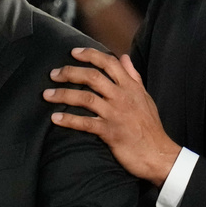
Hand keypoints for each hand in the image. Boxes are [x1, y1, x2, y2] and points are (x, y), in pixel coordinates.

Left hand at [43, 48, 179, 186]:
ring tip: (47, 94)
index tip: (73, 52)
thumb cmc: (150, 126)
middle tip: (53, 74)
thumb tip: (124, 57)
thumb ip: (133, 76)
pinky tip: (55, 118)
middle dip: (70, 72)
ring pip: (86, 98)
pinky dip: (69, 120)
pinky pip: (86, 123)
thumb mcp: (145, 97)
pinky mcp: (110, 132)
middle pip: (93, 77)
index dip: (90, 55)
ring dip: (63, 95)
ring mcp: (116, 114)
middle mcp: (122, 97)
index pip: (109, 63)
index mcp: (131, 87)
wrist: (158, 154)